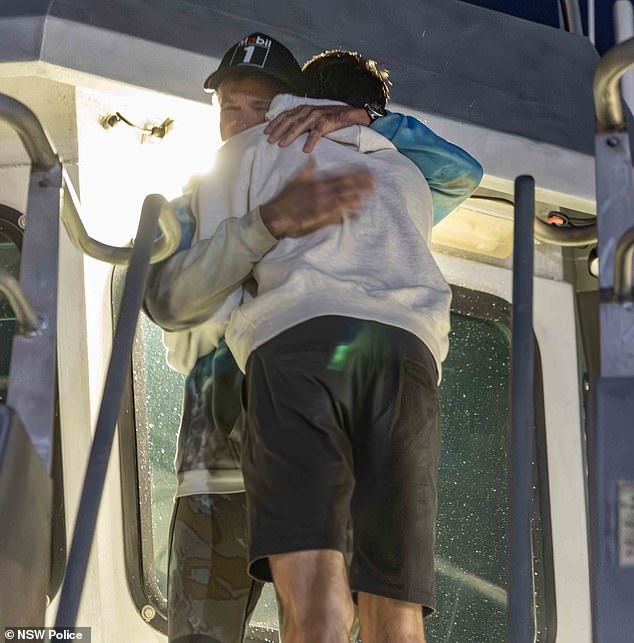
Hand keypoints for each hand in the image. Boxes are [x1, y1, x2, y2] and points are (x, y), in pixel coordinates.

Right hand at [259, 159, 373, 237]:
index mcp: (316, 181)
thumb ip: (306, 170)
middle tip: (375, 181)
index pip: (339, 174)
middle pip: (345, 185)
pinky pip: (337, 214)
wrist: (275, 216)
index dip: (354, 172)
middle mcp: (320, 191)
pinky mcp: (319, 218)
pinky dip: (348, 211)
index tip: (366, 170)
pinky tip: (358, 210)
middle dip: (361, 183)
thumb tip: (313, 160)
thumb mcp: (294, 180)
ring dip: (358, 195)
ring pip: (343, 198)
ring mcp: (321, 205)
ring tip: (371, 193)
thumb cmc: (284, 198)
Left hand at [264, 105, 371, 152]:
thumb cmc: (327, 117)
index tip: (265, 132)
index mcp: (302, 109)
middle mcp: (307, 111)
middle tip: (269, 141)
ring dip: (289, 136)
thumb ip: (299, 120)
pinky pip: (316, 134)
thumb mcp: (311, 116)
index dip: (274, 123)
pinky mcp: (325, 123)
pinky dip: (310, 142)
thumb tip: (286, 129)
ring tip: (281, 145)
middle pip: (288, 121)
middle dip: (277, 131)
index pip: (284, 115)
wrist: (346, 114)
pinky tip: (306, 150)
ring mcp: (316, 116)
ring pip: (299, 126)